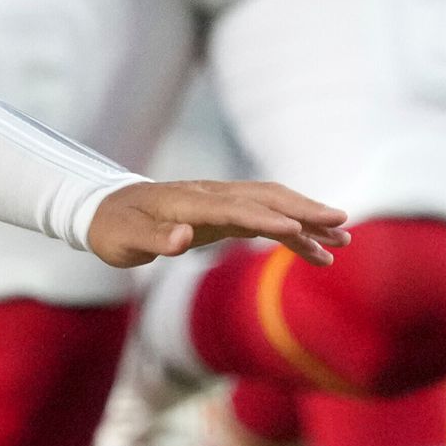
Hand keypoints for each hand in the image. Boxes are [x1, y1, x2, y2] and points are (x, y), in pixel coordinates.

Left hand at [84, 178, 348, 270]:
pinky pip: (263, 217)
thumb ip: (153, 240)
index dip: (266, 218)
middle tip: (342, 225)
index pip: (234, 209)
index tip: (298, 230)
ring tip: (342, 241)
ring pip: (271, 205)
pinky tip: (313, 250)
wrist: (103, 209)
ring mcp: (218, 200)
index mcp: (187, 202)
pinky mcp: (221, 211)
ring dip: (306, 220)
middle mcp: (209, 196)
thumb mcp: (124, 240)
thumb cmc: (113, 228)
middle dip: (304, 212)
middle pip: (265, 199)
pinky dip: (290, 231)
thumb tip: (180, 239)